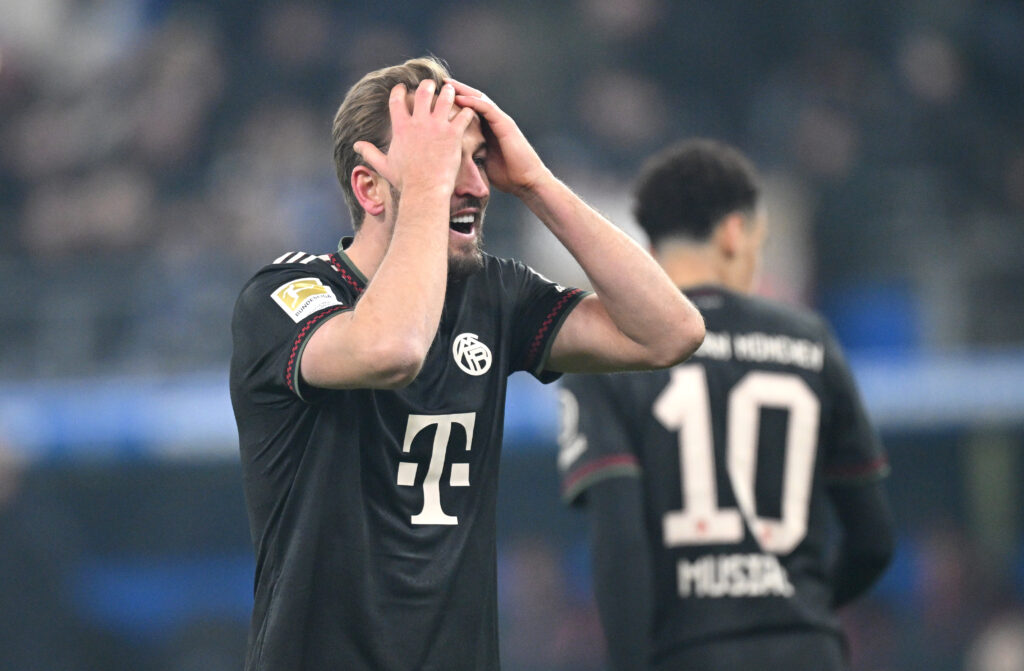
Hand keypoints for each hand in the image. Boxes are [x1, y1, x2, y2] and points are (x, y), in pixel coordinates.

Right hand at [353, 80, 475, 194]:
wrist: (425, 190)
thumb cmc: (405, 180)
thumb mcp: (384, 165)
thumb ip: (370, 153)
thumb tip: (356, 146)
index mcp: (401, 127)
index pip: (397, 100)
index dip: (399, 90)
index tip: (402, 87)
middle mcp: (419, 123)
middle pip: (423, 92)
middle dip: (427, 85)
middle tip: (430, 84)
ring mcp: (437, 127)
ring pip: (445, 98)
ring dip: (448, 92)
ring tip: (450, 91)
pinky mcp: (453, 134)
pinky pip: (463, 115)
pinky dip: (467, 111)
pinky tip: (468, 110)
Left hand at [448, 78, 552, 195]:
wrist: (526, 182)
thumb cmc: (507, 176)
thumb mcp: (482, 161)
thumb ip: (471, 152)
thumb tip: (452, 156)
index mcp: (488, 129)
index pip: (471, 109)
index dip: (456, 101)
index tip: (438, 97)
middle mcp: (495, 121)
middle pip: (475, 99)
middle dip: (458, 90)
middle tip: (441, 82)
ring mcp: (501, 121)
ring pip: (481, 99)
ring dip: (464, 91)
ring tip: (448, 85)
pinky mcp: (506, 125)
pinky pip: (488, 109)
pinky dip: (474, 102)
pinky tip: (461, 98)